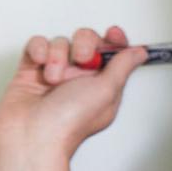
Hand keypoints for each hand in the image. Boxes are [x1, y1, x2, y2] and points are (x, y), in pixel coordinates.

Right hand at [0, 25, 147, 156]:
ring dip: (58, 55)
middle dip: (84, 44)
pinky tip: (39, 64)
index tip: (113, 34)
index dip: (115, 40)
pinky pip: (38, 45)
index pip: (113, 53)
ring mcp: (55, 73)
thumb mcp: (107, 90)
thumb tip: (140, 53)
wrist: (31, 136)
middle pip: (87, 40)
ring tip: (53, 78)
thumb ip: (123, 66)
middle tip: (81, 59)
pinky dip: (39, 50)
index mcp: (103, 84)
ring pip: (61, 42)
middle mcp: (80, 78)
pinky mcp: (31, 71)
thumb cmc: (70, 121)